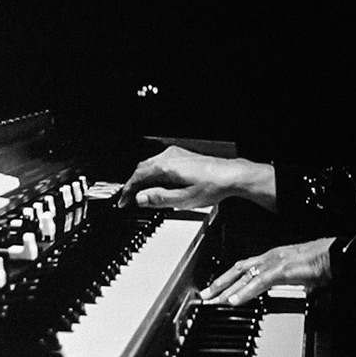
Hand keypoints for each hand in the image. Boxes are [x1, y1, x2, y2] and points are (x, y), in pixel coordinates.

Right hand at [118, 147, 274, 210]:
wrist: (232, 176)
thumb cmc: (213, 186)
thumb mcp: (182, 199)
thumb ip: (158, 199)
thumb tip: (140, 198)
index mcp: (165, 166)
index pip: (137, 178)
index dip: (128, 192)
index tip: (123, 202)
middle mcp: (169, 157)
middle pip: (141, 169)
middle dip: (134, 185)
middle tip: (130, 199)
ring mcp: (176, 154)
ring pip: (150, 165)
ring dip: (144, 179)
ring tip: (143, 194)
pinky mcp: (183, 156)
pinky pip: (160, 163)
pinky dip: (154, 174)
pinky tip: (158, 184)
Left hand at [199, 238, 335, 305]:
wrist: (340, 254)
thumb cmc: (326, 262)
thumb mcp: (302, 275)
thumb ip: (292, 283)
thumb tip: (293, 291)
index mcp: (274, 257)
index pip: (245, 267)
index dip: (228, 278)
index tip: (217, 289)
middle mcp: (271, 257)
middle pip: (238, 269)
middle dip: (219, 283)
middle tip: (204, 296)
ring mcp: (276, 262)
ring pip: (244, 276)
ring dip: (226, 289)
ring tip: (213, 301)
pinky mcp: (283, 270)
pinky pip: (259, 282)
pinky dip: (245, 292)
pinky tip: (235, 301)